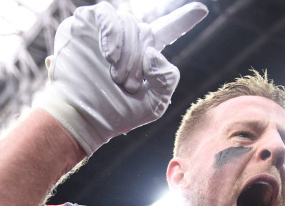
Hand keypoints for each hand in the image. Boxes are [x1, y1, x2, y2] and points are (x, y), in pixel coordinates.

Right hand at [34, 1, 207, 154]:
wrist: (81, 116)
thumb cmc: (115, 114)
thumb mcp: (154, 103)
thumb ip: (167, 78)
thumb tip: (153, 52)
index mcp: (144, 56)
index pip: (168, 31)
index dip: (184, 19)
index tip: (202, 10)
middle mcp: (126, 40)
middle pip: (145, 31)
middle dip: (139, 57)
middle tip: (127, 84)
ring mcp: (104, 31)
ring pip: (128, 22)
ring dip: (126, 49)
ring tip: (116, 73)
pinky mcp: (84, 24)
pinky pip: (106, 14)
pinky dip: (112, 33)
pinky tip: (110, 55)